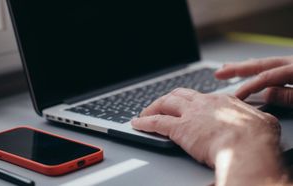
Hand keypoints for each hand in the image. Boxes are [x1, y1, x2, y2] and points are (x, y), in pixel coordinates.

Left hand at [132, 88, 279, 167]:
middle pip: (178, 94)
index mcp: (221, 100)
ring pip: (165, 104)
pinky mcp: (179, 129)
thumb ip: (255, 117)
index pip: (200, 96)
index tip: (186, 105)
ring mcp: (190, 114)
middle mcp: (203, 103)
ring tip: (144, 113)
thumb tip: (259, 119)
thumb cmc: (257, 137)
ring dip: (152, 108)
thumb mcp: (263, 122)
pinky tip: (137, 124)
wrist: (247, 146)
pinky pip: (156, 122)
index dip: (190, 100)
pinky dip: (144, 123)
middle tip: (160, 105)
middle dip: (167, 99)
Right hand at [215, 56, 292, 107]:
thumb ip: (289, 96)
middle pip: (260, 64)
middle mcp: (292, 62)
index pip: (265, 77)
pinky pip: (272, 65)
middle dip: (237, 69)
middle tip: (219, 73)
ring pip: (265, 63)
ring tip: (227, 67)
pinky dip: (258, 66)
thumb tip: (267, 95)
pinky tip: (251, 65)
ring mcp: (292, 63)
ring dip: (245, 66)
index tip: (236, 97)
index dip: (248, 87)